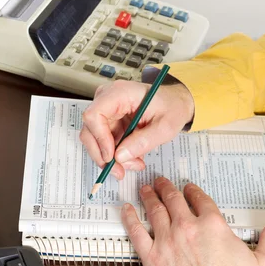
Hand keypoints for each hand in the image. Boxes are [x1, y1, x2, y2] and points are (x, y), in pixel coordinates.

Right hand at [80, 80, 194, 178]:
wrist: (175, 102)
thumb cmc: (172, 108)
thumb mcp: (165, 127)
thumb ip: (143, 141)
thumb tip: (119, 157)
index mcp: (120, 93)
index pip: (94, 115)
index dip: (99, 138)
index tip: (112, 157)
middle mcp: (107, 99)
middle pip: (90, 130)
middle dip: (103, 155)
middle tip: (120, 172)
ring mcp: (106, 110)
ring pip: (95, 140)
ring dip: (112, 158)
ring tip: (135, 164)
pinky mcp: (109, 121)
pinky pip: (105, 142)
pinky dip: (116, 155)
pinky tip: (133, 158)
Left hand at [121, 177, 264, 265]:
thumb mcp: (262, 261)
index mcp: (213, 224)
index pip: (199, 199)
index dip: (192, 191)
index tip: (187, 189)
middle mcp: (188, 227)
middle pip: (173, 199)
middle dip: (166, 188)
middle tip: (160, 182)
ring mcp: (167, 241)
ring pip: (154, 210)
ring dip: (149, 196)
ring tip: (145, 189)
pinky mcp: (152, 258)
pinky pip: (136, 232)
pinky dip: (130, 218)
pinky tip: (126, 209)